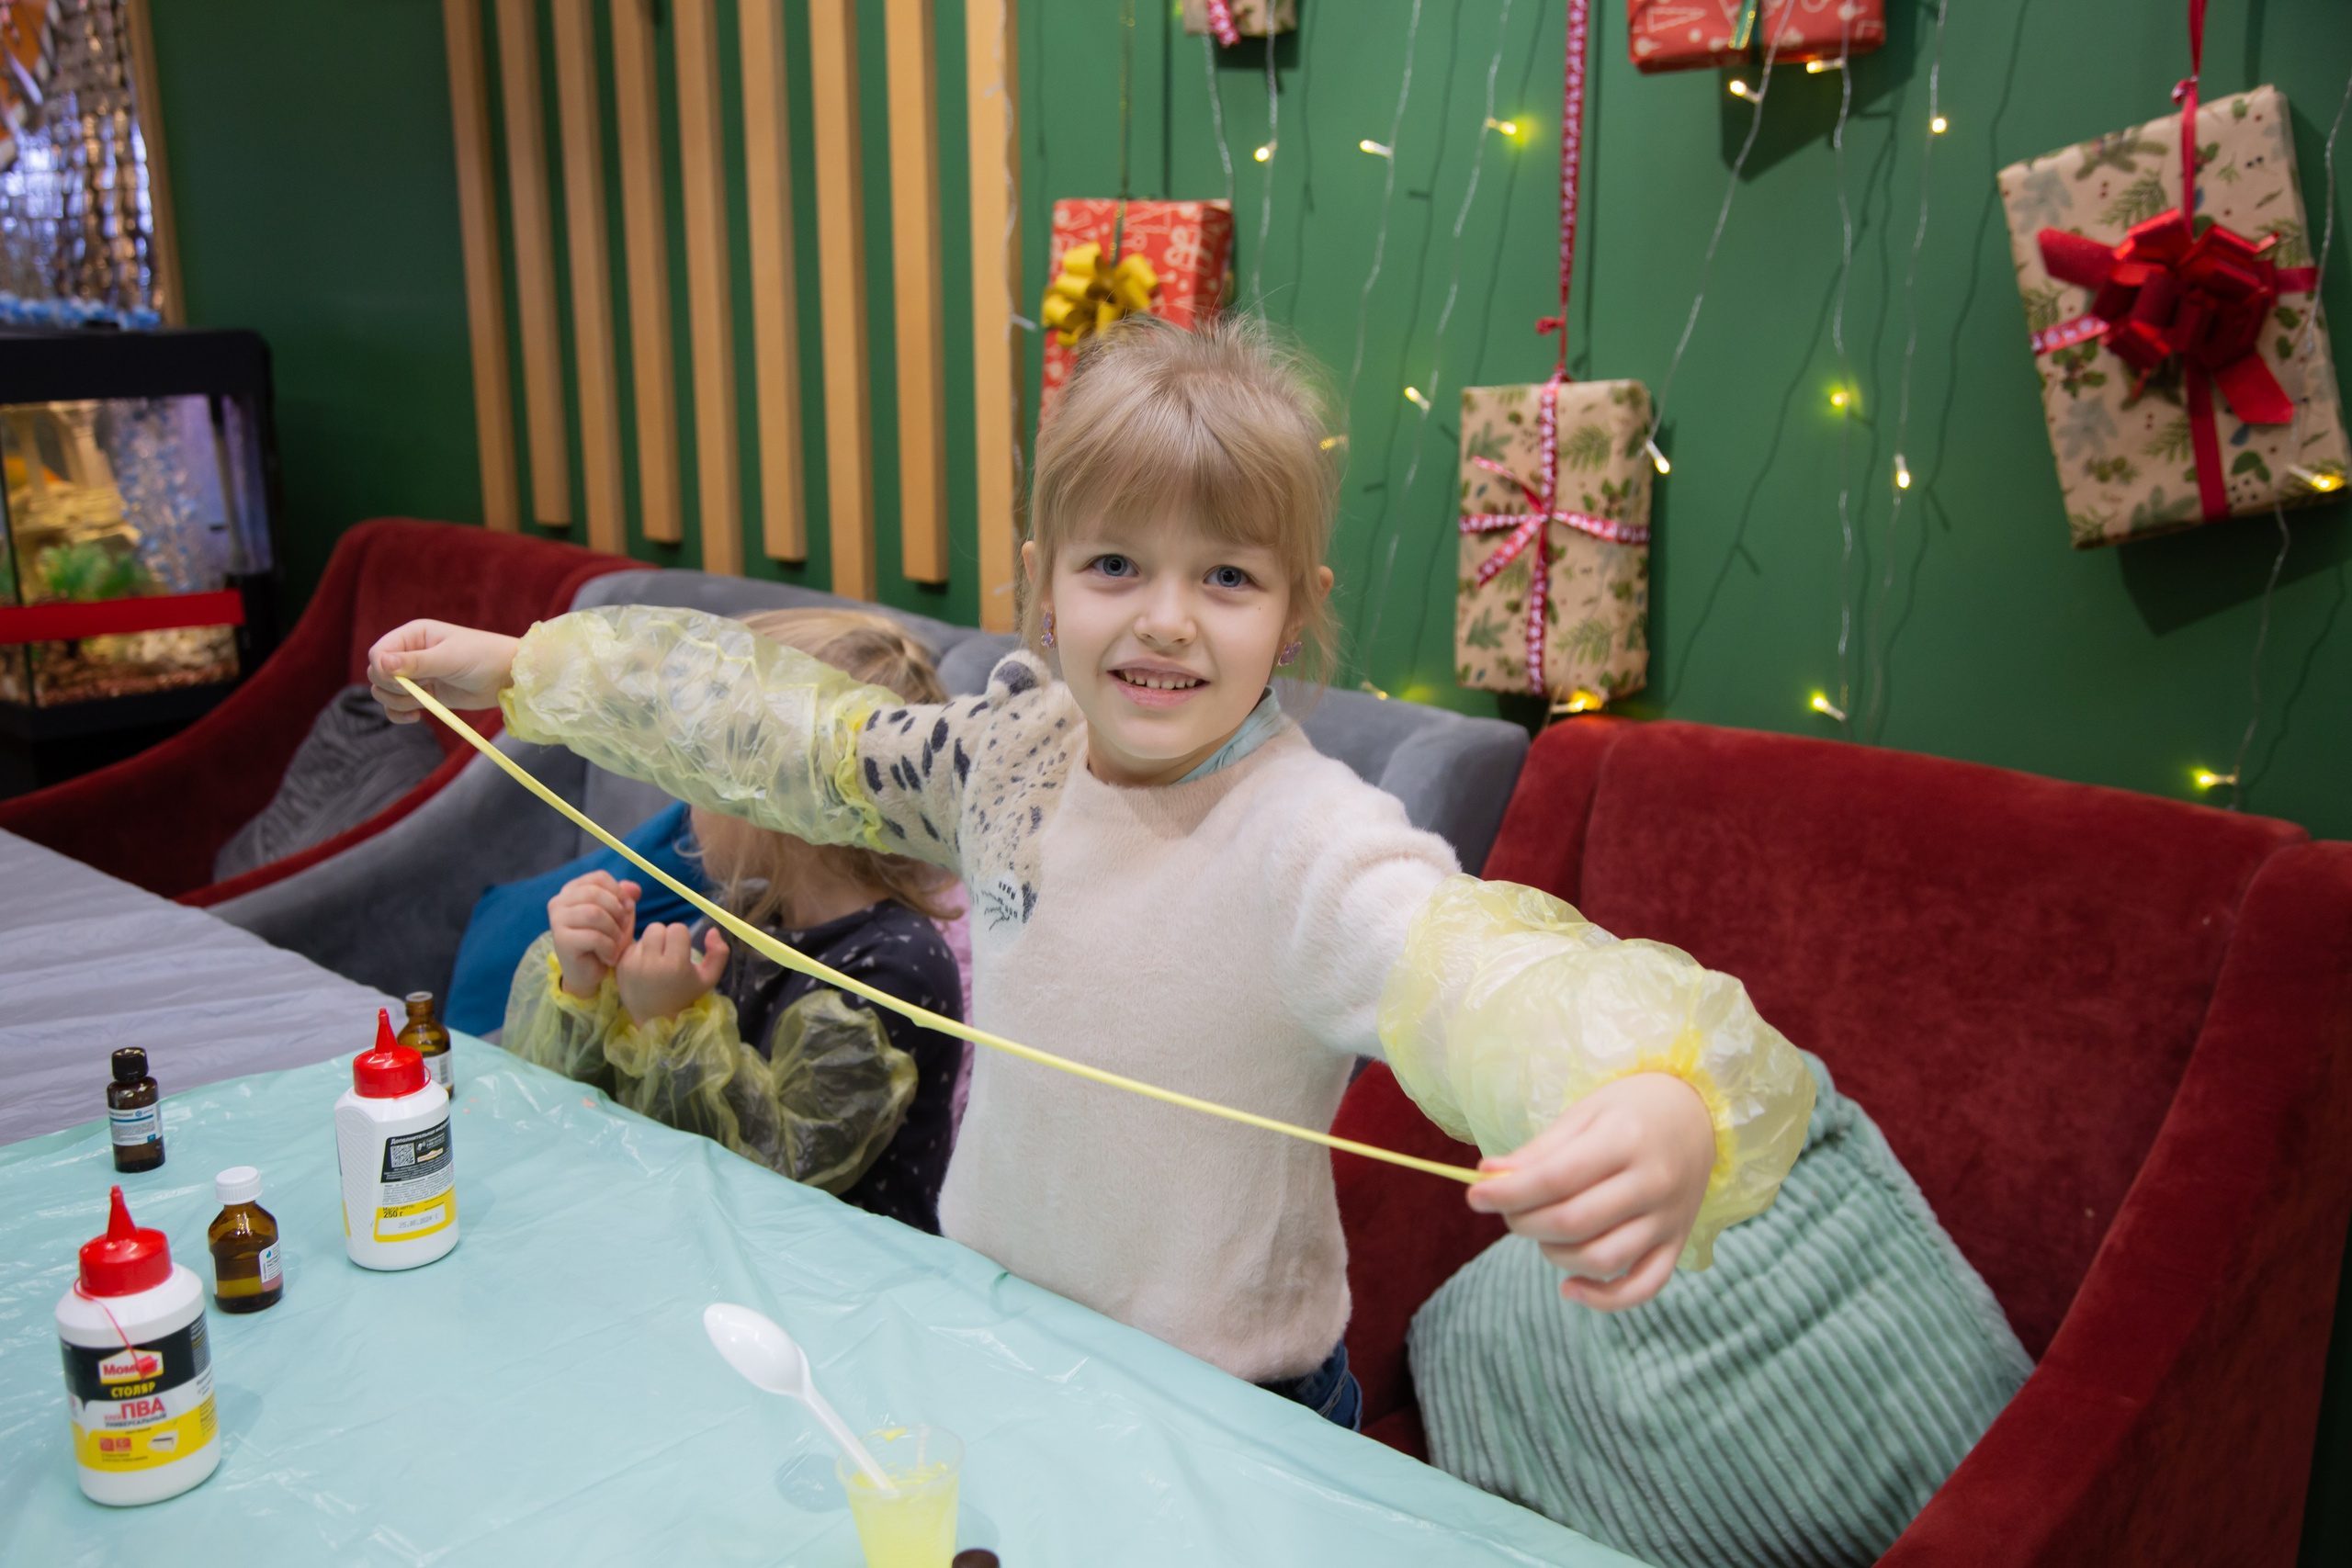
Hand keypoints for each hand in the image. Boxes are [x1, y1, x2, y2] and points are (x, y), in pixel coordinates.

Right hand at [367, 620, 523, 722]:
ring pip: (385, 692)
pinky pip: (398, 706)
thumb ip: (415, 663)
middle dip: (392, 687)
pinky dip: (400, 714)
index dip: (382, 669)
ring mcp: (416, 675)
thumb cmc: (483, 657)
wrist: (507, 677)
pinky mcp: (425, 694)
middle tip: (419, 691)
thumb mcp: (448, 658)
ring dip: (397, 702)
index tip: (399, 681)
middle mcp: (410, 654)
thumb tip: (381, 664)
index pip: (378, 652)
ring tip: (423, 703)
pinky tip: (416, 716)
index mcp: (413, 635)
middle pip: (377, 674)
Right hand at [548, 872, 639, 997]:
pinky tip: (609, 956)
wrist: (590, 972)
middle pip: (595, 894)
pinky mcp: (561, 940)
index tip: (629, 908)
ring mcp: (557, 920)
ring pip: (594, 914)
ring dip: (614, 931)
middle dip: (617, 912)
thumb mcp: (618, 916)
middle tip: (623, 930)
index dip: (619, 892)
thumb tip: (634, 888)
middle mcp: (559, 902)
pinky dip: (609, 948)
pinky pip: (593, 937)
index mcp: (572, 890)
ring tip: (617, 945)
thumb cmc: (604, 939)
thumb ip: (625, 898)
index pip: (599, 878)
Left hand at [616, 922, 729, 1025]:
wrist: (654, 1018)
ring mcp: (632, 963)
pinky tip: (644, 967)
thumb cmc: (684, 996)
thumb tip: (712, 930)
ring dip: (652, 943)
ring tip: (656, 960)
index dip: (682, 939)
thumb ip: (719, 953)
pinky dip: (639, 952)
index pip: (678, 928)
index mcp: (675, 964)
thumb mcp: (709, 978)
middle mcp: (651, 962)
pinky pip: (632, 946)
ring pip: (644, 934)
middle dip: (665, 938)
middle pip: (658, 927)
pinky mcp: (619, 965)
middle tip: (668, 955)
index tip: (682, 954)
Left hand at [1466, 1072, 1715, 1310]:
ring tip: (1541, 1233)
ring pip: (1602, 1259)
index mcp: (1625, 1140)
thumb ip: (1539, 1150)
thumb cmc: (1630, 1109)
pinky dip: (1603, 1299)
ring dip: (1554, 1254)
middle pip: (1573, 1222)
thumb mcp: (1584, 1114)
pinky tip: (1570, 1286)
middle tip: (1508, 1211)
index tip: (1476, 1195)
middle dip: (1524, 1222)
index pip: (1557, 1178)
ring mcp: (1667, 1218)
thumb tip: (1490, 1177)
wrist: (1699, 1114)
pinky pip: (1642, 1287)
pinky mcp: (1677, 1244)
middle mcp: (1651, 1182)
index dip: (1510, 1193)